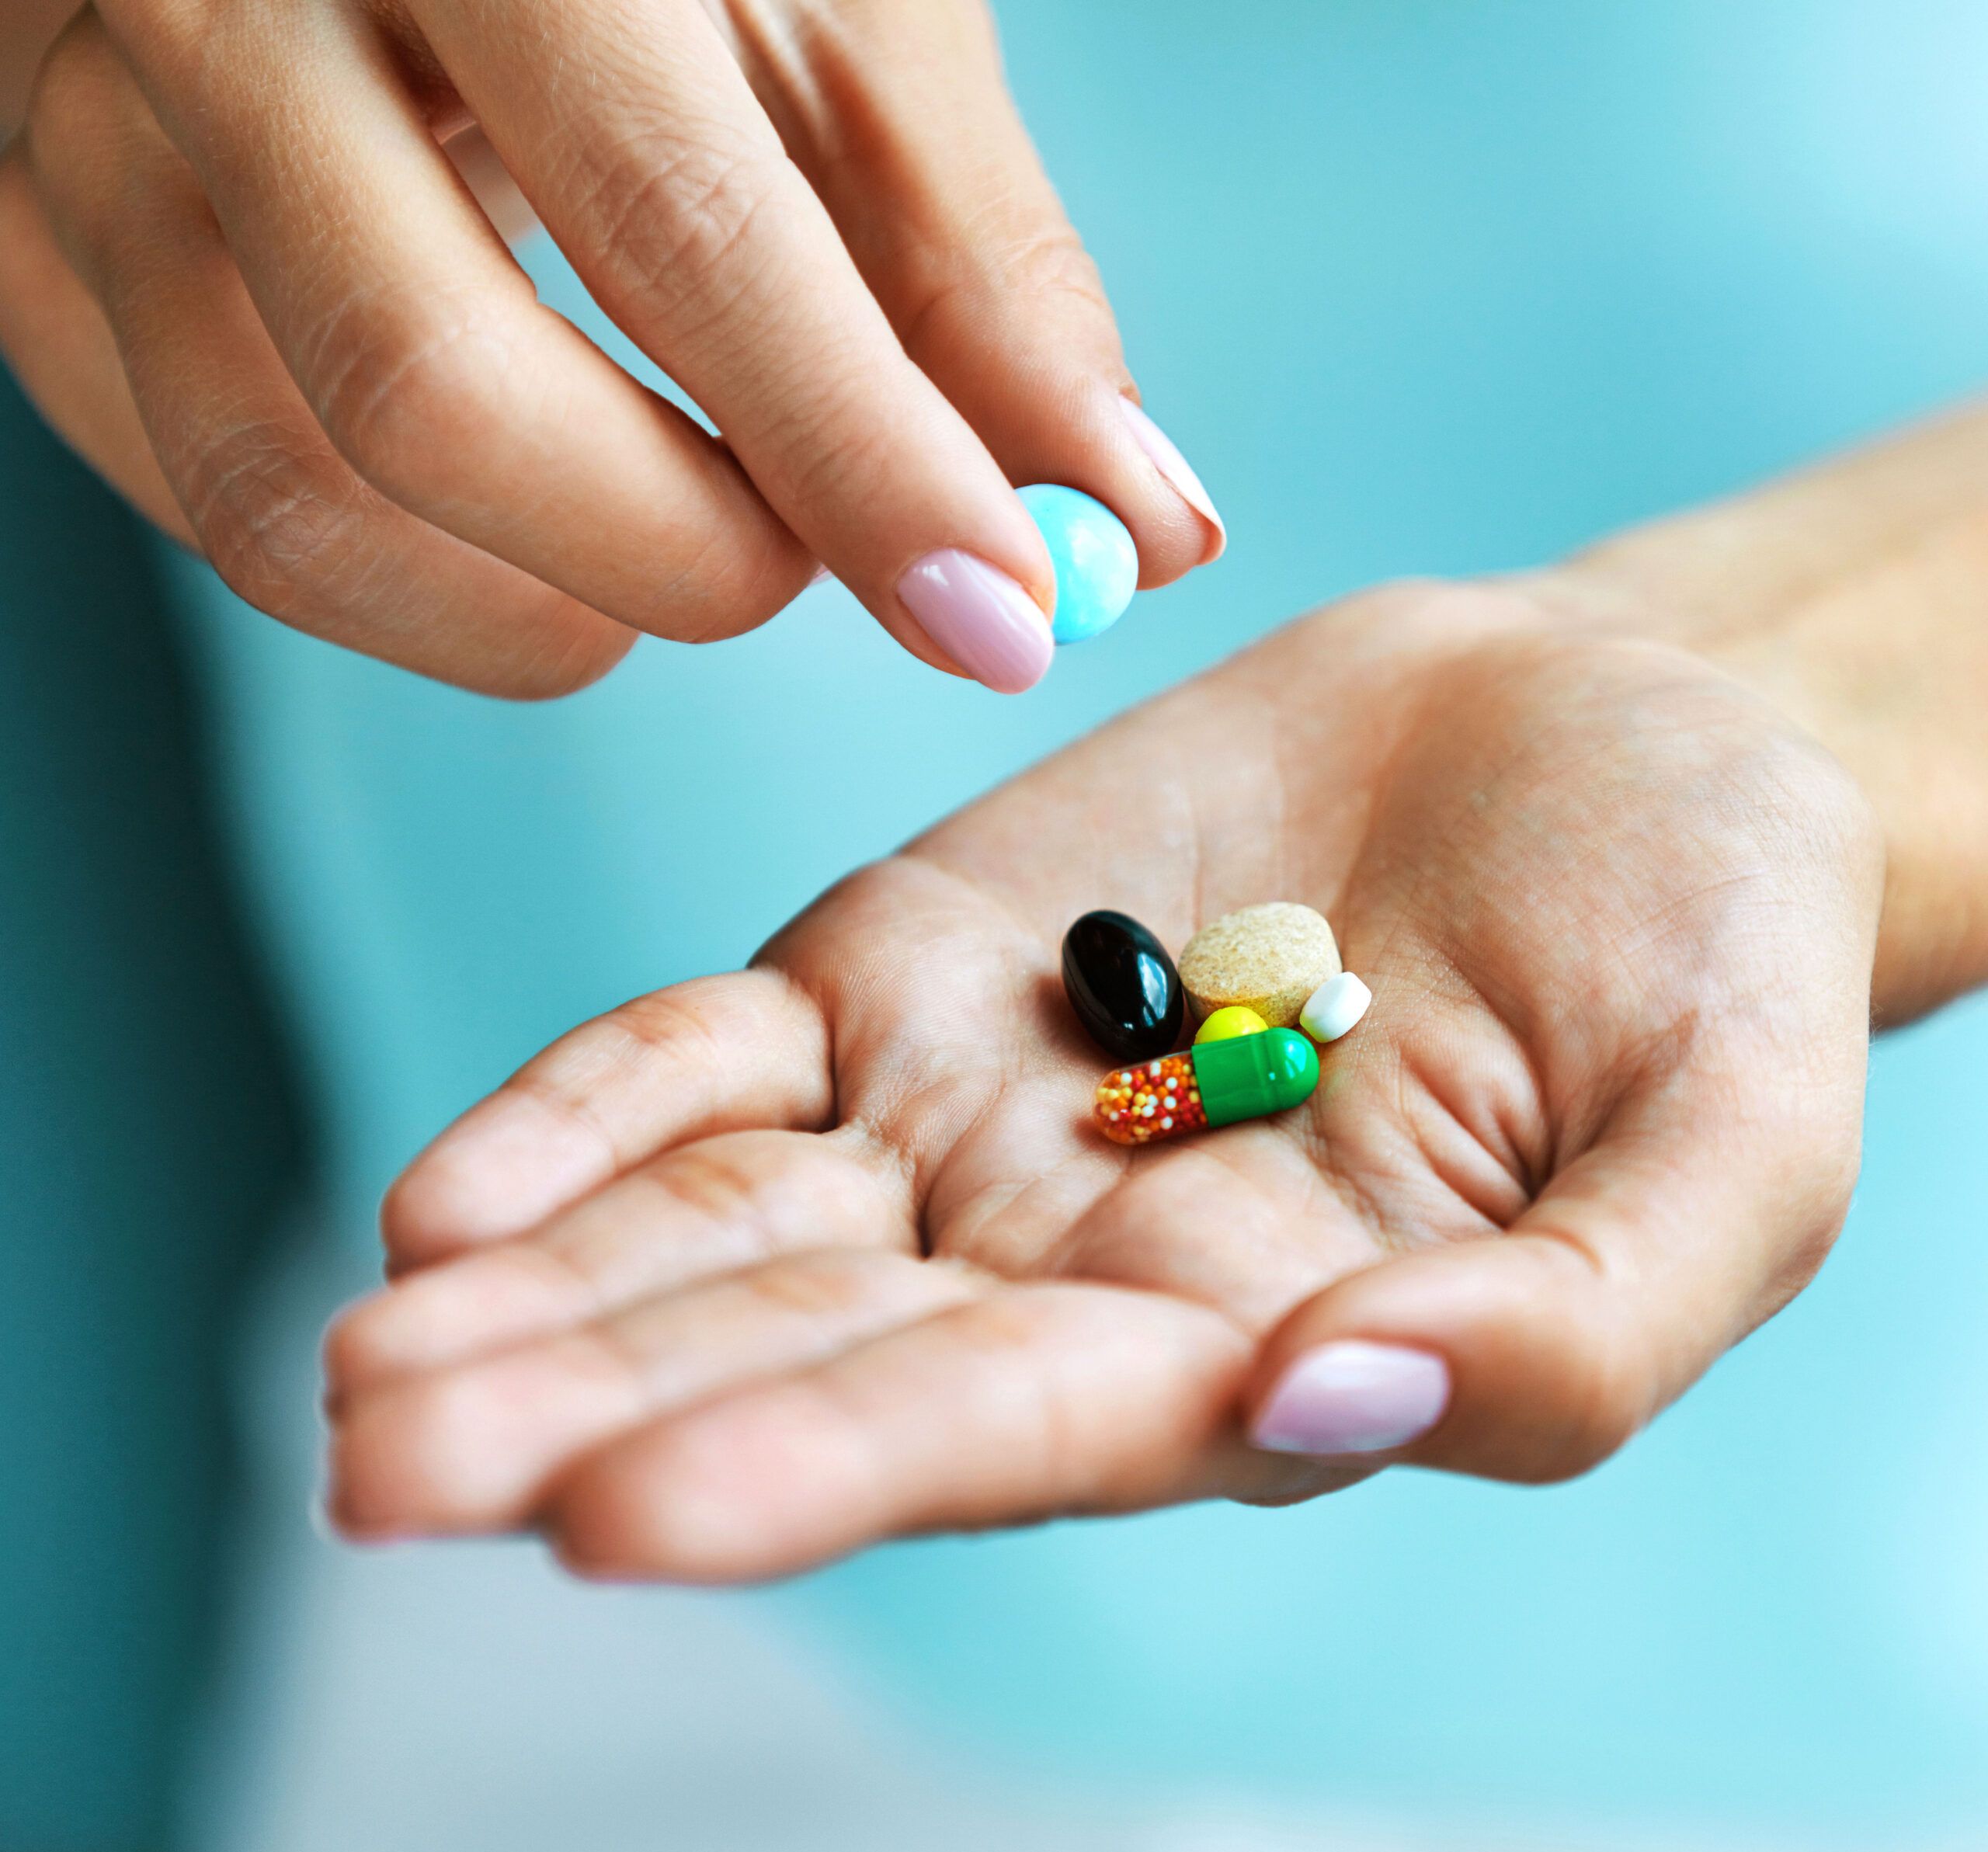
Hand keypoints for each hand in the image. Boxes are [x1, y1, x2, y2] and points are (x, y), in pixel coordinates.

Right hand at [0, 0, 1220, 694]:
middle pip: (430, 390)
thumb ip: (974, 262)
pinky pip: (209, 507)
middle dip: (683, 554)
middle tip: (808, 554)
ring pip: (289, 496)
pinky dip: (417, 584)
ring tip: (682, 541)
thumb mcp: (837, 2)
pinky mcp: (23, 244)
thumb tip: (1137, 523)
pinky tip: (530, 522)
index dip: (863, 462)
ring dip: (543, 606)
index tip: (1005, 622)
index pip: (676, 221)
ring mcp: (70, 117)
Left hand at [324, 579, 1880, 1578]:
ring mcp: (967, 1115)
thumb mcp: (1728, 1161)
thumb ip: (1568, 1329)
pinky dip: (593, 1113)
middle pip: (806, 1357)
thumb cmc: (1714, 955)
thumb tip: (1323, 1395)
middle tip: (388, 1467)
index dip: (827, 1468)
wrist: (1619, 740)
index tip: (619, 1517)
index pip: (1011, 1431)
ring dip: (541, 1293)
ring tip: (363, 1370)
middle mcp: (1070, 1265)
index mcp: (1250, 1350)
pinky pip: (716, 1058)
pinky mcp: (905, 969)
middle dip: (598, 1415)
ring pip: (719, 1230)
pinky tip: (441, 1201)